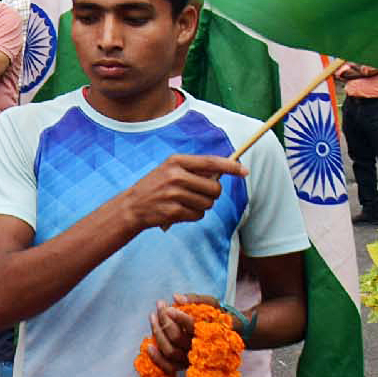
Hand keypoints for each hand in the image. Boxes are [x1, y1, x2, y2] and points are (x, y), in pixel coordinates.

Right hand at [122, 154, 246, 232]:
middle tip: (201, 194)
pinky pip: (198, 215)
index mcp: (176, 161)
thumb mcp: (170, 170)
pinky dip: (193, 215)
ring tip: (186, 202)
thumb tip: (224, 171)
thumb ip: (194, 169)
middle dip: (213, 194)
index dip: (230, 166)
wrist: (133, 206)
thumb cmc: (156, 186)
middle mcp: (175, 175)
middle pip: (214, 188)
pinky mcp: (174, 210)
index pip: (210, 162)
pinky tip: (180, 211)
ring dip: (202, 206)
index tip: (244, 171)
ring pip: (208, 203)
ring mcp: (174, 194)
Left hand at [146, 294, 220, 374]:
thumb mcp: (211, 303)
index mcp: (208, 333)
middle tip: (160, 305)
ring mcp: (192, 359)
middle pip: (176, 338)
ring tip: (153, 316)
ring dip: (157, 333)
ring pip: (170, 351)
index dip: (178, 317)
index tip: (168, 307)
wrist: (229, 335)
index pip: (191, 326)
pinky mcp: (185, 366)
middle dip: (164, 320)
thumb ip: (196, 299)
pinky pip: (169, 367)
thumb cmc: (217, 316)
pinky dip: (158, 359)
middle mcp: (200, 349)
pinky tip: (149, 346)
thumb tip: (176, 298)